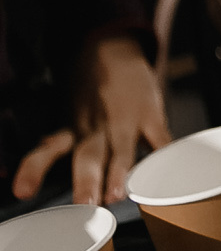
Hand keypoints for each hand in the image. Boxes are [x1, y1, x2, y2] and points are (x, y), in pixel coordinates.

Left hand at [13, 34, 169, 203]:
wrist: (113, 48)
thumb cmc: (91, 88)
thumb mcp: (70, 116)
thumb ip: (57, 145)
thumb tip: (30, 180)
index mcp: (73, 129)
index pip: (47, 151)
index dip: (34, 170)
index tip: (23, 191)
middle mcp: (96, 127)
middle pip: (89, 155)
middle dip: (87, 180)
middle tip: (85, 202)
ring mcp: (125, 121)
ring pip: (121, 150)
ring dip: (120, 173)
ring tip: (118, 194)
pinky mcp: (151, 116)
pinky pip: (160, 140)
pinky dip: (165, 157)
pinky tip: (167, 173)